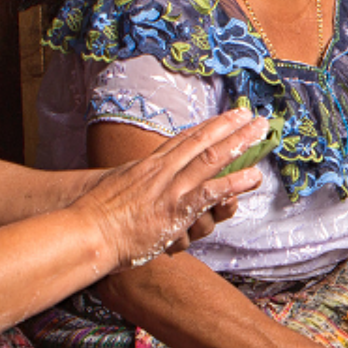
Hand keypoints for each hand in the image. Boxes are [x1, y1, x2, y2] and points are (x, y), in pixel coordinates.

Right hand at [75, 109, 266, 270]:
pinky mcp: (174, 209)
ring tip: (261, 133)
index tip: (225, 117)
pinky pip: (210, 193)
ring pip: (211, 159)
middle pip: (202, 142)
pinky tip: (253, 177)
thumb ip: (137, 188)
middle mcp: (161, 171)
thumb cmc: (95, 217)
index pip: (183, 140)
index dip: (207, 127)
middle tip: (253, 116)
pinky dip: (233, 183)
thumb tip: (144, 191)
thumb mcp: (117, 192)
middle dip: (229, 127)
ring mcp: (170, 189)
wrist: (85, 232)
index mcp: (148, 166)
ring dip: (238, 143)